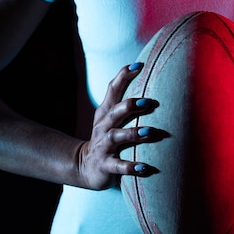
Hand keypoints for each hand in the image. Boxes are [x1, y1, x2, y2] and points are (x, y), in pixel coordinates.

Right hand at [76, 63, 159, 189]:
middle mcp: (103, 127)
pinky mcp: (105, 166)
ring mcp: (103, 146)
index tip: (139, 65)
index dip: (123, 76)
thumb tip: (146, 75)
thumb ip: (126, 100)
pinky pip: (118, 166)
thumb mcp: (111, 117)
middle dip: (129, 106)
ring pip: (116, 137)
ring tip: (149, 132)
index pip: (112, 90)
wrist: (85, 167)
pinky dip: (131, 167)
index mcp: (106, 113)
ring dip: (132, 134)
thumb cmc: (106, 137)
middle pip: (114, 112)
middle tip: (148, 101)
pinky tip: (145, 168)